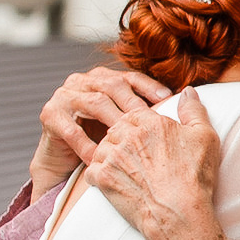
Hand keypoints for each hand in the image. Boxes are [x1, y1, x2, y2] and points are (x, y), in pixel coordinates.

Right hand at [33, 66, 171, 193]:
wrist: (66, 162)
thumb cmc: (103, 141)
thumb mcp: (126, 123)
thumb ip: (148, 110)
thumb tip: (189, 97)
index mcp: (104, 78)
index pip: (129, 77)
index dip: (149, 86)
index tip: (168, 98)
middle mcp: (83, 82)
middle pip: (112, 86)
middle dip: (134, 103)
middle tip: (152, 122)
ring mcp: (64, 96)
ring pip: (94, 103)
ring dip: (114, 121)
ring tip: (131, 138)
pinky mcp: (50, 116)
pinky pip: (71, 130)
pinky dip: (89, 144)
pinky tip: (103, 157)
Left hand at [85, 90, 226, 239]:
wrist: (178, 213)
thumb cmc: (195, 176)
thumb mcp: (205, 137)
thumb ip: (193, 110)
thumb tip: (188, 91)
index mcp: (149, 121)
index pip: (135, 113)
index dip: (141, 126)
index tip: (147, 139)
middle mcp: (126, 135)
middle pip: (116, 128)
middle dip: (124, 139)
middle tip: (137, 156)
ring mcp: (111, 156)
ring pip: (103, 147)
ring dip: (111, 156)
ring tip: (127, 169)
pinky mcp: (102, 177)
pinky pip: (92, 169)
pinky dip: (101, 175)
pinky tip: (116, 181)